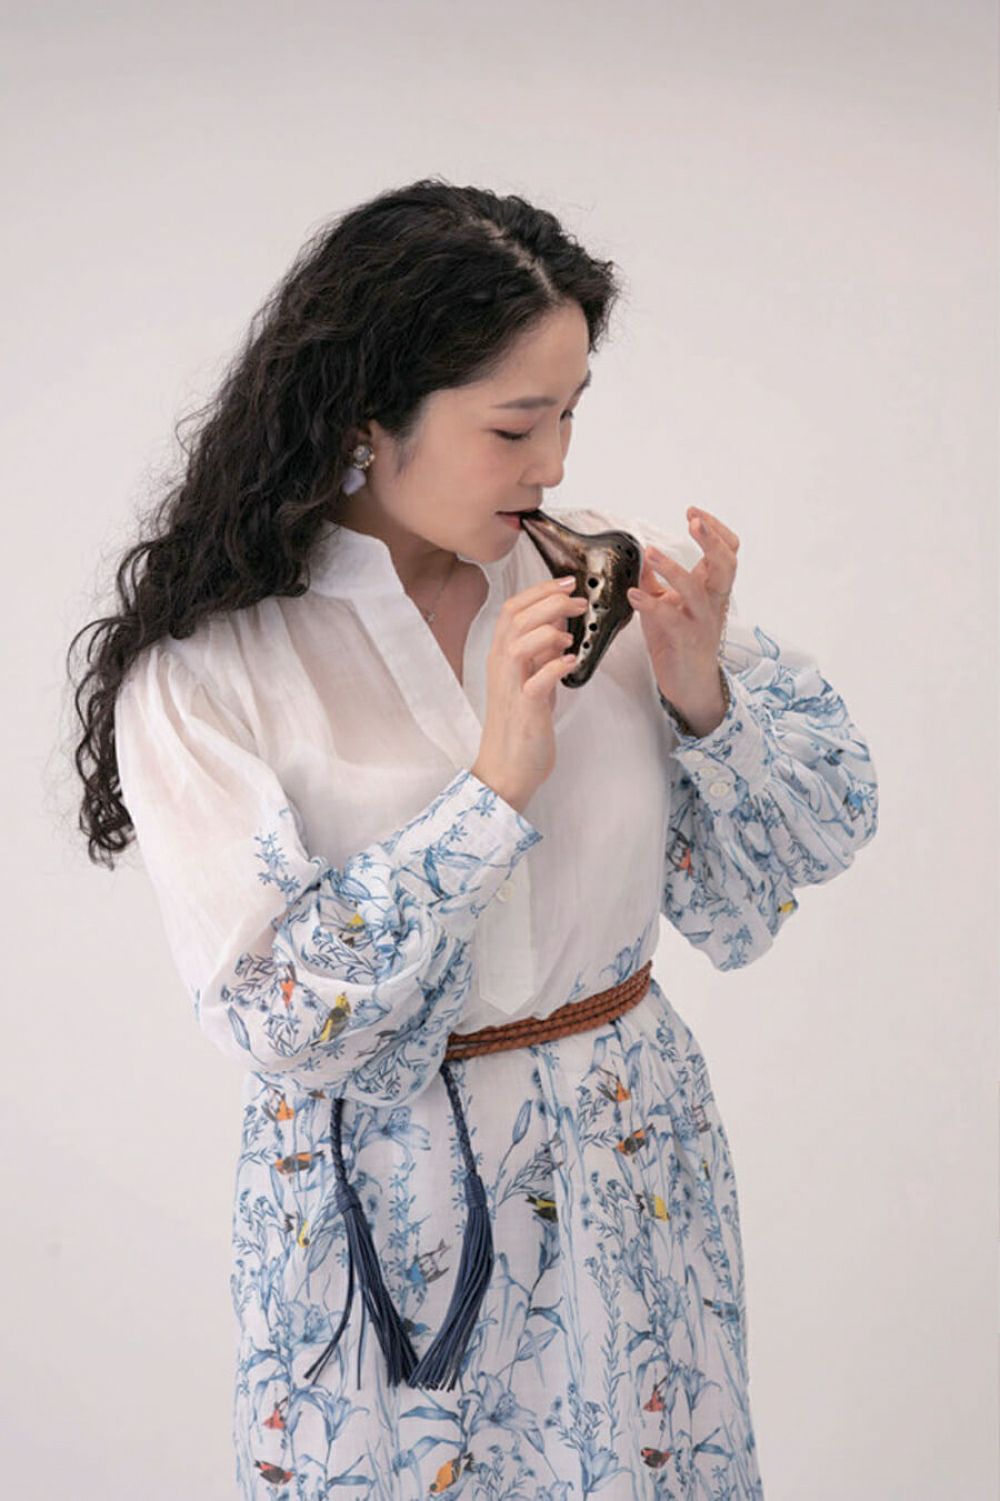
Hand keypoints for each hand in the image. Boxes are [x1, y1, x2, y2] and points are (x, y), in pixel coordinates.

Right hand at [472, 576, 588, 812]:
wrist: (507, 769)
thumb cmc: (521, 726)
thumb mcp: (532, 680)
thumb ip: (542, 652)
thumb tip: (558, 622)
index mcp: (501, 657)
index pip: (512, 610)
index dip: (539, 591)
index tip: (566, 582)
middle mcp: (500, 667)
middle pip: (515, 618)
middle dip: (548, 601)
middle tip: (578, 599)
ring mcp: (510, 687)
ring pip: (519, 643)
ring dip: (549, 629)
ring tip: (572, 631)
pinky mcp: (524, 710)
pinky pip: (536, 681)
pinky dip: (555, 666)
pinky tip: (571, 662)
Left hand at [627, 505, 738, 730]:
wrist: (689, 684)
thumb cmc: (679, 641)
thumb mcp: (667, 603)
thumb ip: (655, 580)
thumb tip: (639, 554)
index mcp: (712, 587)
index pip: (728, 549)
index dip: (715, 528)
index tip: (692, 513)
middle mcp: (713, 601)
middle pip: (727, 563)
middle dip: (711, 539)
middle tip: (692, 521)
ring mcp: (702, 620)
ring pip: (698, 589)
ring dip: (673, 568)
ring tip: (651, 552)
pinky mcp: (687, 640)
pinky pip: (672, 619)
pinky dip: (652, 604)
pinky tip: (634, 595)